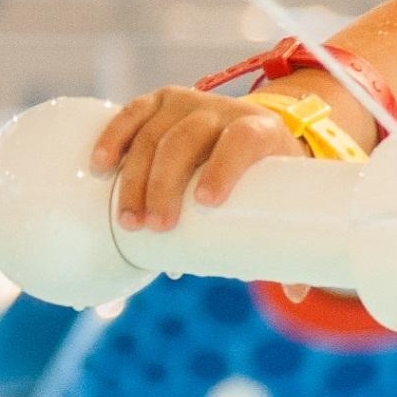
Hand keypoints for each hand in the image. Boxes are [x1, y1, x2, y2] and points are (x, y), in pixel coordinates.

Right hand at [91, 86, 307, 232]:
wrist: (253, 128)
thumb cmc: (268, 171)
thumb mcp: (284, 195)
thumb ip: (288, 239)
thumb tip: (295, 294)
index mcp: (261, 130)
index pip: (242, 140)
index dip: (224, 167)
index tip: (206, 202)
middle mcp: (222, 111)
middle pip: (187, 140)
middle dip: (166, 184)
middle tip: (156, 227)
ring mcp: (187, 103)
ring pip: (155, 133)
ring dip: (136, 177)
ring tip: (129, 220)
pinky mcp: (159, 102)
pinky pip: (132, 114)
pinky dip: (114, 138)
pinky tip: (101, 166)